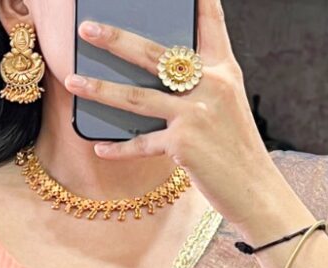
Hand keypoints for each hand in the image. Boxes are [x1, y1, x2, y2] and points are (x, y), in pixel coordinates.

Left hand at [64, 0, 291, 225]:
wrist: (255, 189)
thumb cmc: (236, 147)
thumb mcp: (226, 105)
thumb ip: (199, 84)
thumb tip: (155, 75)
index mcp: (224, 71)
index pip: (211, 25)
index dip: (200, 1)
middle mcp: (211, 85)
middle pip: (155, 55)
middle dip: (116, 40)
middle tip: (86, 28)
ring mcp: (196, 113)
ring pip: (136, 97)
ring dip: (100, 88)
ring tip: (72, 80)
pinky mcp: (184, 143)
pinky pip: (142, 143)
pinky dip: (119, 148)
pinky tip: (100, 147)